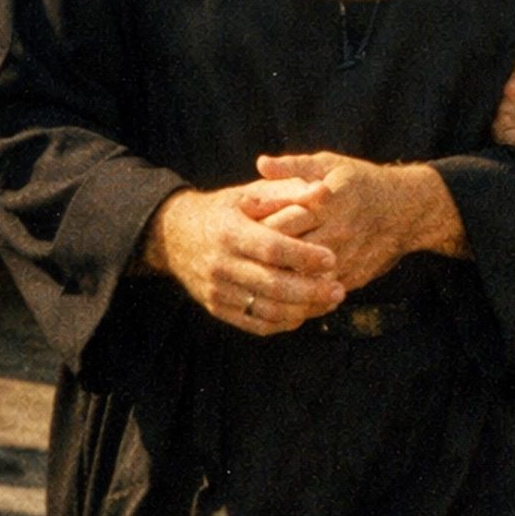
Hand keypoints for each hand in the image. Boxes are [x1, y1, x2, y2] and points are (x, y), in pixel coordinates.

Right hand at [140, 182, 344, 335]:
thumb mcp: (249, 193)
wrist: (174, 235)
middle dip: (311, 290)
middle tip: (340, 289)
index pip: (271, 249)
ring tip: (330, 301)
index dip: (304, 256)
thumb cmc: (224, 210)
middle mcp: (220, 264)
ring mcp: (216, 290)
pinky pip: (255, 324)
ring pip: (266, 310)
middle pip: (271, 285)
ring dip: (303, 310)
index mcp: (229, 232)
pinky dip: (284, 323)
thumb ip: (287, 192)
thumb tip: (322, 191)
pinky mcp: (217, 308)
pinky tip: (306, 312)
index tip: (332, 258)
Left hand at [253, 152, 465, 288]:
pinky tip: (278, 292)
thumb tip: (260, 163)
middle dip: (262, 257)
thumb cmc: (362, 182)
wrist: (407, 210)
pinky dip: (298, 294)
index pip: (282, 219)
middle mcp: (337, 230)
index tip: (237, 225)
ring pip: (303, 277)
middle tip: (239, 256)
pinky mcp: (353, 276)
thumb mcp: (329, 165)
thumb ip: (293, 166)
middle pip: (289, 252)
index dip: (258, 225)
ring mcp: (346, 256)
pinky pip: (319, 292)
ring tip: (253, 276)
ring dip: (278, 279)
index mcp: (327, 201)